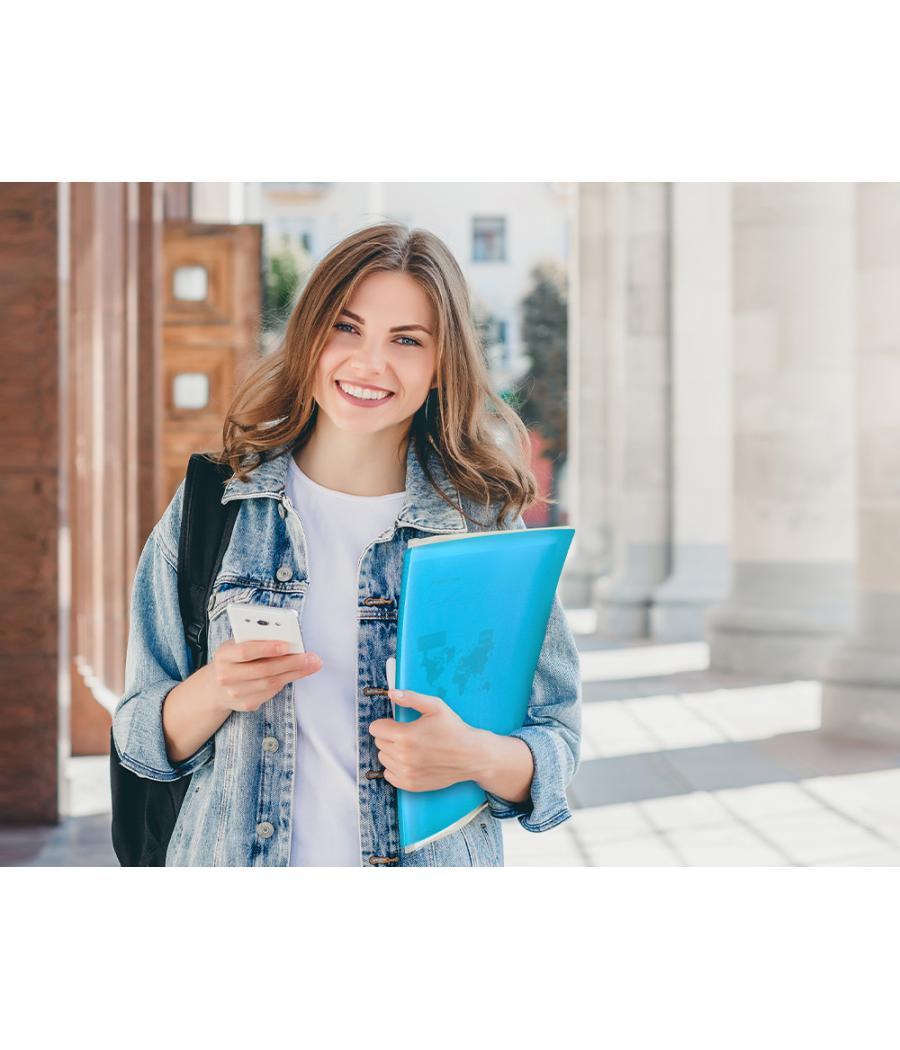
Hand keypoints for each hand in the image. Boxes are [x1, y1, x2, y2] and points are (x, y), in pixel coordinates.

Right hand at [210, 639, 321, 712]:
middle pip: (263, 670)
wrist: (216, 687)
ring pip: (271, 683)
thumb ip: (257, 640)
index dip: (267, 648)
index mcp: (223, 655)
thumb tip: (288, 639)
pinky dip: (285, 681)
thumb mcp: (238, 645)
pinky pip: (271, 693)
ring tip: (312, 664)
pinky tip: (297, 673)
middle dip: (291, 663)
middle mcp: (226, 676)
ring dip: (295, 673)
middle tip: (311, 657)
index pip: (246, 651)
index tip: (288, 645)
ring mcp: (235, 693)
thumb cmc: (234, 659)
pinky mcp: (246, 704)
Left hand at [368, 689, 484, 791]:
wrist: (471, 756)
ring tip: (410, 747)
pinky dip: (395, 767)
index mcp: (406, 735)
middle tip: (407, 734)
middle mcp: (403, 756)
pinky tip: (409, 760)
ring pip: (383, 758)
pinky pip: (389, 775)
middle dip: (389, 736)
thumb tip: (392, 693)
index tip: (396, 723)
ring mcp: (406, 773)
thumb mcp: (435, 707)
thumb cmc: (454, 730)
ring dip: (392, 751)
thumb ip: (411, 698)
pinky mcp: (410, 785)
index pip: (375, 729)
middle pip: (379, 743)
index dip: (385, 723)